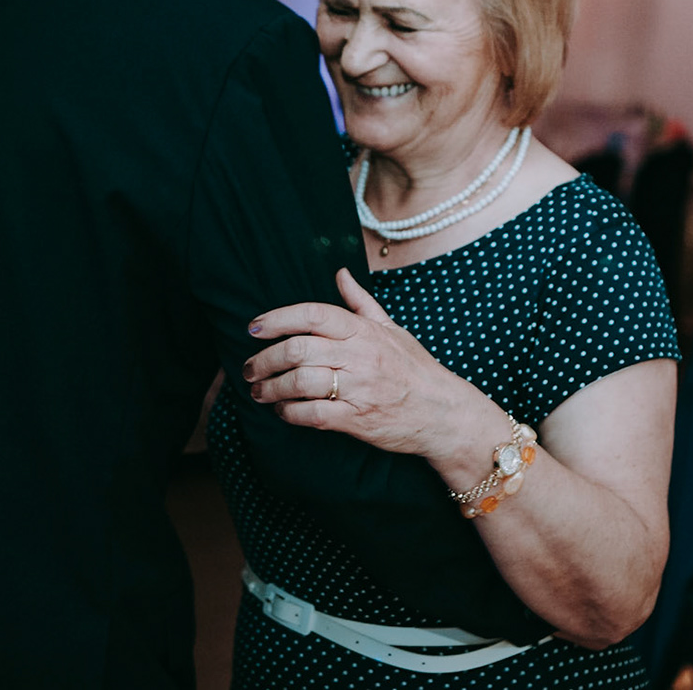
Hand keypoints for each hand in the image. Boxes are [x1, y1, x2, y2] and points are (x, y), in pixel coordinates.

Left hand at [245, 269, 505, 469]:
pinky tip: (283, 412)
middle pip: (298, 350)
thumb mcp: (392, 329)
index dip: (278, 318)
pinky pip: (312, 414)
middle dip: (265, 359)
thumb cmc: (415, 369)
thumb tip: (340, 273)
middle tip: (249, 368)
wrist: (443, 412)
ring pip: (300, 383)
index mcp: (364, 331)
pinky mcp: (357, 420)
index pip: (314, 315)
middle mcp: (360, 356)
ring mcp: (358, 389)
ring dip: (271, 389)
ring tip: (260, 392)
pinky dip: (289, 413)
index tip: (254, 327)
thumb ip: (361, 302)